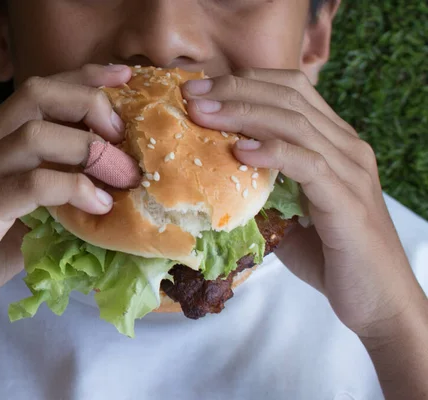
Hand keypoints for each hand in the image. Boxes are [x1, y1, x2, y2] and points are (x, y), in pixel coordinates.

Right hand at [0, 64, 132, 331]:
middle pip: (37, 95)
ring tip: (123, 177)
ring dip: (90, 149)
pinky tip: (98, 206)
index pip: (37, 91)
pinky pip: (32, 184)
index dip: (82, 78)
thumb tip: (108, 193)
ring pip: (36, 133)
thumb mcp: (17, 220)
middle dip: (90, 103)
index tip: (123, 78)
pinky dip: (74, 188)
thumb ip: (51, 199)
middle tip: (124, 134)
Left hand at [182, 69, 426, 338]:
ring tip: (202, 114)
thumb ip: (262, 186)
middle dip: (234, 89)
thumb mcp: (288, 211)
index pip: (291, 90)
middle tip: (190, 93)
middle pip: (288, 97)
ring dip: (243, 114)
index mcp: (333, 142)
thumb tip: (213, 173)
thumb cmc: (328, 255)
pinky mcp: (348, 200)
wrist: (377, 300)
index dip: (244, 82)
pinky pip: (308, 164)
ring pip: (295, 123)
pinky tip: (241, 151)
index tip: (198, 89)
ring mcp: (351, 171)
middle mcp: (347, 147)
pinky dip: (273, 152)